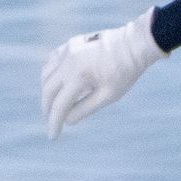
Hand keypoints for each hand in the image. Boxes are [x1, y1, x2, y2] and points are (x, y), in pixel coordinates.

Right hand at [40, 7, 166, 138]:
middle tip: (51, 122)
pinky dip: (50, 74)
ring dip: (46, 92)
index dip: (54, 123)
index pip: (60, 105)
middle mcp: (69, 61)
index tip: (53, 136)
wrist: (134, 44)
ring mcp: (68, 50)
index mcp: (79, 75)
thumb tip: (66, 120)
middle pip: (48, 90)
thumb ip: (85, 108)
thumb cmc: (125, 72)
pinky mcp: (70, 44)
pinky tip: (55, 84)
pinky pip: (52, 61)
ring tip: (52, 106)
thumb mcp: (108, 96)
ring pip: (46, 74)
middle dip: (47, 109)